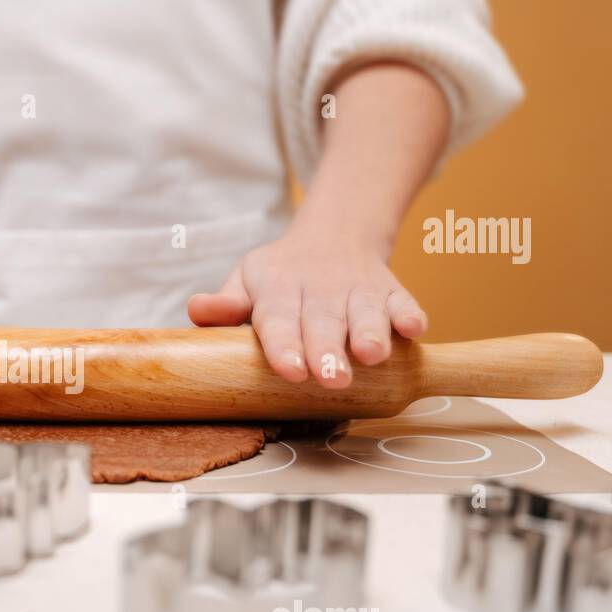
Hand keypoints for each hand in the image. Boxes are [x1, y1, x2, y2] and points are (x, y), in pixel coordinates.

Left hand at [187, 224, 426, 388]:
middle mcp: (320, 287)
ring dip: (371, 332)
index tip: (291, 371)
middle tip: (331, 378)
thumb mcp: (248, 281)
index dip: (284, 346)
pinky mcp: (391, 288)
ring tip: (372, 355)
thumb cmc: (280, 275)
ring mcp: (358, 287)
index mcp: (278, 287)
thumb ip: (227, 303)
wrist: (334, 234)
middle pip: (324, 321)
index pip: (278, 319)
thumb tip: (196, 310)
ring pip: (366, 311)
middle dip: (328, 350)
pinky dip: (410, 313)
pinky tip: (414, 329)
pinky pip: (403, 298)